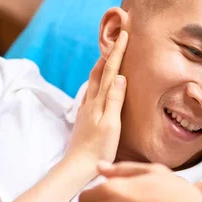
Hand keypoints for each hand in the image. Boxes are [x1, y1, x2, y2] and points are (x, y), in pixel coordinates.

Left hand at [64, 31, 127, 166]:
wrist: (78, 167)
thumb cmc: (98, 149)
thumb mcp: (111, 125)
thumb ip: (115, 100)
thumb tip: (120, 76)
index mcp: (99, 102)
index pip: (110, 71)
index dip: (117, 52)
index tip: (124, 35)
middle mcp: (91, 102)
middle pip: (98, 71)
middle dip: (107, 54)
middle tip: (115, 39)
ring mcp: (86, 109)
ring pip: (93, 81)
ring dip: (100, 65)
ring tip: (106, 55)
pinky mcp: (84, 118)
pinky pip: (91, 92)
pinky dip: (96, 81)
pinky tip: (96, 84)